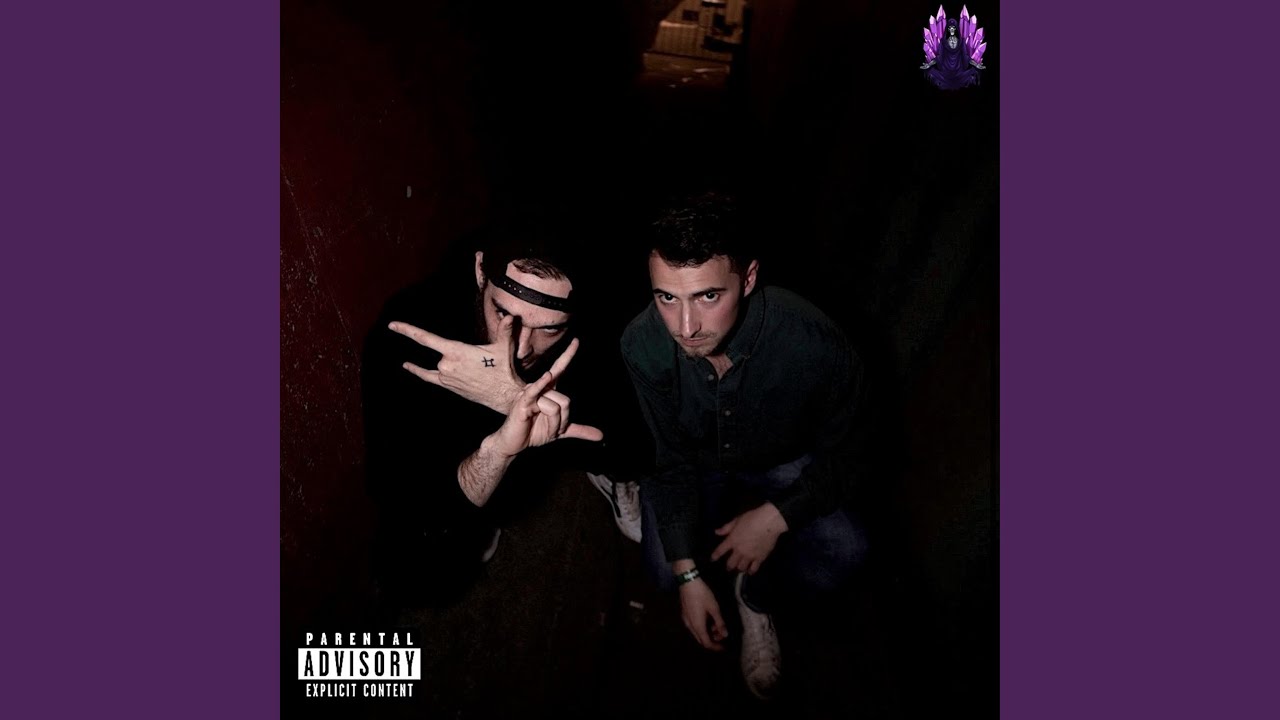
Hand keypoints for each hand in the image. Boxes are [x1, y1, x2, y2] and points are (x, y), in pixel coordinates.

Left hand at [390, 315, 523, 413]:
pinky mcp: (448, 386)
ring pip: (439, 363)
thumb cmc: (504, 370)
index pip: (426, 338)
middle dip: (456, 352)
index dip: (408, 330)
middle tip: (479, 363)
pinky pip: (428, 376)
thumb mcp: (504, 348)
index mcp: (457, 351)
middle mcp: (447, 364)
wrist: (504, 396)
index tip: (392, 325)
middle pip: (439, 350)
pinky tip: (407, 365)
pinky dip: (417, 370)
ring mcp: (446, 377)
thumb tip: (510, 316)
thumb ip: (504, 330)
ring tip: (472, 368)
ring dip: (452, 362)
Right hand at [487, 340, 603, 456]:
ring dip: (554, 426)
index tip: (577, 340)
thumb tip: (601, 436)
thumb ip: (579, 430)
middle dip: (564, 421)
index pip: (560, 369)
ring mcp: (530, 394)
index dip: (568, 355)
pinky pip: (536, 392)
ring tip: (544, 430)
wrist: (514, 444)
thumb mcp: (560, 431)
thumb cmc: (533, 433)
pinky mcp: (522, 403)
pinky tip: (547, 376)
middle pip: (566, 401)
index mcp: (549, 391)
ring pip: (556, 406)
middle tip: (556, 431)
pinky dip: (541, 385)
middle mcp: (540, 389)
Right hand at [678, 579, 727, 651]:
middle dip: (712, 639)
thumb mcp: (714, 608)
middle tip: (722, 634)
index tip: (724, 647)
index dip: (716, 647)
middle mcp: (690, 626)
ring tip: (717, 625)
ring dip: (708, 632)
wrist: (688, 582)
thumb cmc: (702, 595)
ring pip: (697, 632)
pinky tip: (708, 619)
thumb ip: (720, 623)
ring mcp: (686, 620)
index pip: (706, 643)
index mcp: (697, 626)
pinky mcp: (685, 614)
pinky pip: (694, 626)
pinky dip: (702, 627)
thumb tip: (725, 635)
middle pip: (701, 639)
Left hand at [710, 503, 788, 574]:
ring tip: (740, 568)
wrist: (769, 523)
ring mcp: (749, 556)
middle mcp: (739, 550)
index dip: (715, 556)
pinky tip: (750, 571)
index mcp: (732, 540)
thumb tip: (717, 532)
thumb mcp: (736, 520)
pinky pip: (754, 568)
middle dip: (729, 566)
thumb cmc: (752, 518)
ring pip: (741, 567)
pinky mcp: (760, 558)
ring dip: (739, 568)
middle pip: (731, 563)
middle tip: (729, 567)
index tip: (712, 559)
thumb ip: (726, 528)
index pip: (720, 550)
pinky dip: (751, 571)